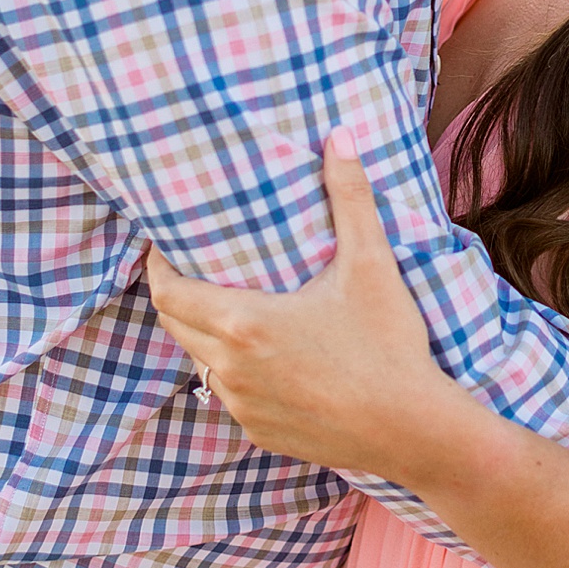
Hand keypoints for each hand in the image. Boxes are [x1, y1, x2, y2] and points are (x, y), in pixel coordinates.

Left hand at [145, 129, 459, 481]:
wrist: (412, 430)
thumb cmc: (388, 345)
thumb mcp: (370, 264)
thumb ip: (349, 196)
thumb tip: (340, 134)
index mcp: (243, 324)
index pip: (167, 293)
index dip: (156, 267)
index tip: (162, 246)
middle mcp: (229, 369)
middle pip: (175, 326)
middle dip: (176, 296)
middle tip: (193, 269)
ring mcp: (242, 406)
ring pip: (201, 362)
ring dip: (205, 334)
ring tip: (229, 307)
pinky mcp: (260, 432)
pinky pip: (230, 395)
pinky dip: (234, 371)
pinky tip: (265, 357)